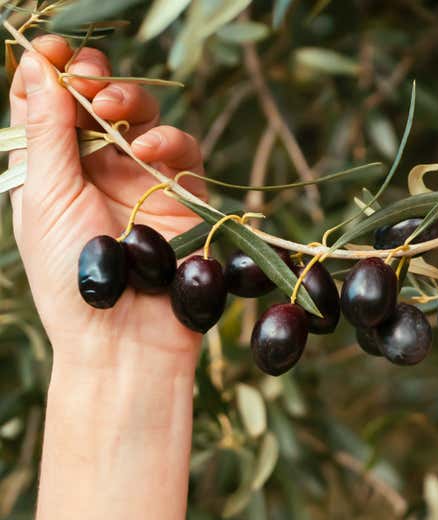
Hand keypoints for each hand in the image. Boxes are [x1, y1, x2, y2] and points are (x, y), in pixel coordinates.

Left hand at [10, 36, 205, 365]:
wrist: (125, 337)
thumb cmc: (70, 275)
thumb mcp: (45, 197)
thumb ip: (46, 132)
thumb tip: (37, 68)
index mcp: (53, 169)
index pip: (49, 106)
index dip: (49, 71)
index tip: (51, 49)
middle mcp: (97, 168)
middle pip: (98, 101)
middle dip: (93, 79)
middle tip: (87, 79)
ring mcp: (143, 180)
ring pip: (144, 116)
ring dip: (129, 101)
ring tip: (114, 110)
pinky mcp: (185, 195)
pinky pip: (184, 151)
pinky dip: (169, 140)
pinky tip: (149, 150)